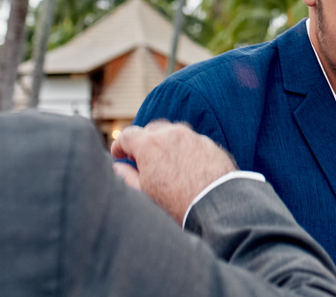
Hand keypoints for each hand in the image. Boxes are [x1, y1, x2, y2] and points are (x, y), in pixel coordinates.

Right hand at [111, 120, 237, 222]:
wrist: (216, 206)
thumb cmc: (177, 203)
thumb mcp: (145, 193)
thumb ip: (127, 177)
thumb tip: (118, 168)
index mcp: (150, 144)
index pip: (128, 135)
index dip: (120, 145)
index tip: (118, 155)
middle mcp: (171, 134)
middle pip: (151, 130)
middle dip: (143, 142)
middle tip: (140, 159)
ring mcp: (192, 136)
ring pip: (173, 132)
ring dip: (164, 143)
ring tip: (163, 162)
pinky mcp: (209, 143)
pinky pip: (191, 141)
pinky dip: (183, 148)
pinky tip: (183, 165)